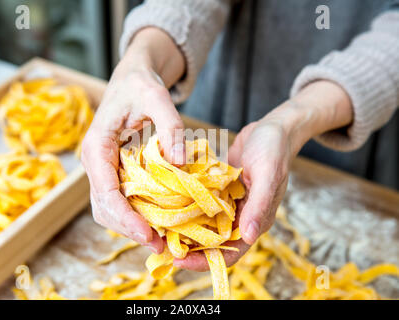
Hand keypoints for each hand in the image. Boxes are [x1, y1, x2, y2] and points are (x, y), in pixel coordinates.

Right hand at [81, 28, 185, 253]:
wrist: (132, 78)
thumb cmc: (140, 84)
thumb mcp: (156, 97)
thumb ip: (169, 126)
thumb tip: (180, 163)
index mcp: (97, 146)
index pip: (105, 190)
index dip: (124, 216)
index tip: (148, 233)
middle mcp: (95, 161)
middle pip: (103, 207)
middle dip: (128, 228)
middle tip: (159, 244)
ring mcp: (102, 169)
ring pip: (108, 208)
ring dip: (130, 226)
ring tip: (159, 240)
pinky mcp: (113, 171)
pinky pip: (118, 199)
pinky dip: (133, 215)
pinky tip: (155, 222)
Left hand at [174, 120, 290, 270]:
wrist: (272, 128)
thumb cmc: (274, 150)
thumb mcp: (268, 175)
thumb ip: (259, 206)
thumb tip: (249, 237)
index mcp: (255, 221)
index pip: (230, 252)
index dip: (205, 262)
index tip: (179, 261)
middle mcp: (239, 217)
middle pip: (212, 242)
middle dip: (188, 248)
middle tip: (159, 246)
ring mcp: (227, 203)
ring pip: (203, 223)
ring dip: (183, 227)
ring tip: (157, 228)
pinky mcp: (218, 189)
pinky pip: (199, 202)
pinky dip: (185, 204)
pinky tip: (165, 203)